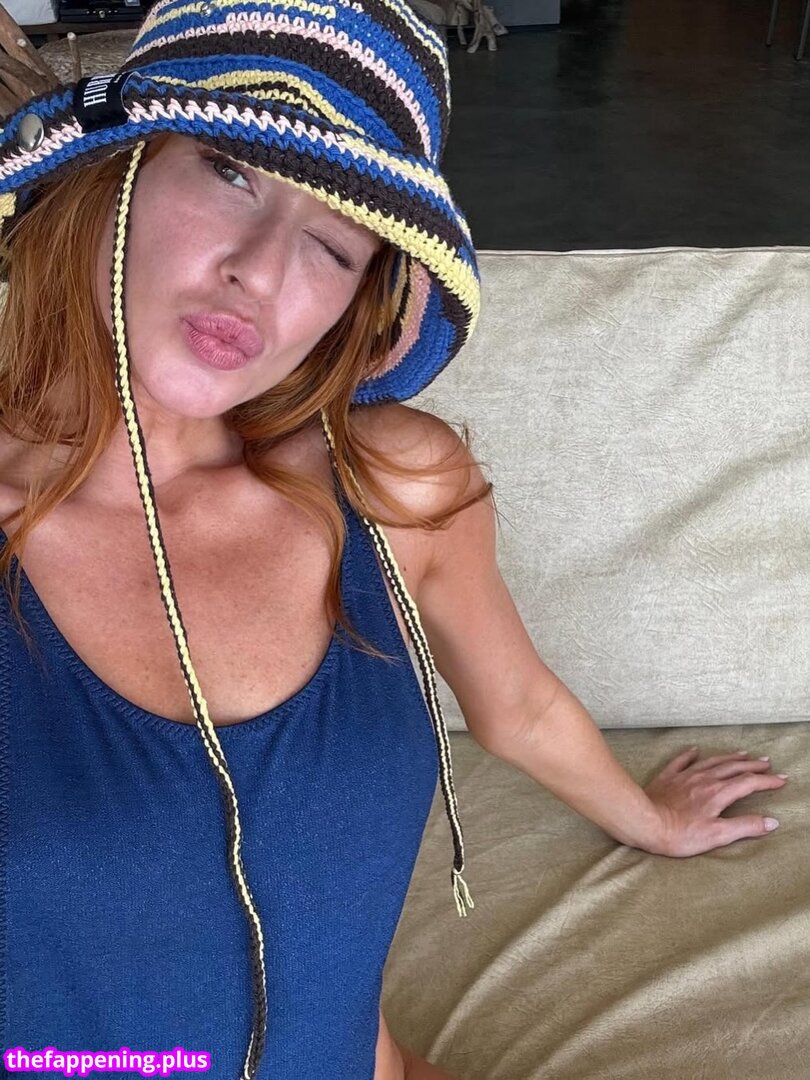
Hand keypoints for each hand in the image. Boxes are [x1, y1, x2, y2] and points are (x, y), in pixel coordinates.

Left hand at [643, 748, 786, 856]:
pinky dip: (690, 755)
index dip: (767, 781)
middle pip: (732, 768)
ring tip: (742, 754)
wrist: (645, 823)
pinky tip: (694, 750)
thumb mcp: (718, 835)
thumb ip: (745, 826)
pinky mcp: (668, 778)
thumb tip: (771, 822)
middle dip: (752, 765)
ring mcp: (685, 777)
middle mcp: (704, 780)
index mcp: (718, 793)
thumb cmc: (681, 833)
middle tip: (766, 762)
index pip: (748, 783)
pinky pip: (681, 762)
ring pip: (711, 762)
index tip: (781, 779)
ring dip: (728, 758)